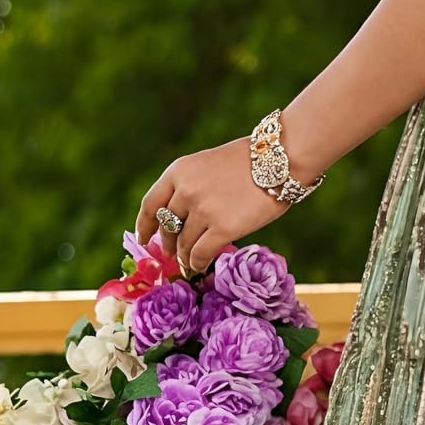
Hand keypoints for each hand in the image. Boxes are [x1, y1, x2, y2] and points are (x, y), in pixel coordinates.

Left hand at [137, 136, 289, 275]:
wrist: (280, 158)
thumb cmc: (251, 160)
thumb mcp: (208, 164)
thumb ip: (191, 186)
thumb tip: (182, 219)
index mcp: (179, 171)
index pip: (151, 204)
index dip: (145, 225)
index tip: (144, 238)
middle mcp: (185, 191)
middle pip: (167, 227)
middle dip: (168, 243)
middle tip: (173, 253)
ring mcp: (203, 211)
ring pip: (183, 244)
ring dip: (185, 256)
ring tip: (190, 263)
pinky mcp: (222, 229)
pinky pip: (200, 254)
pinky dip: (198, 263)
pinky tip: (200, 266)